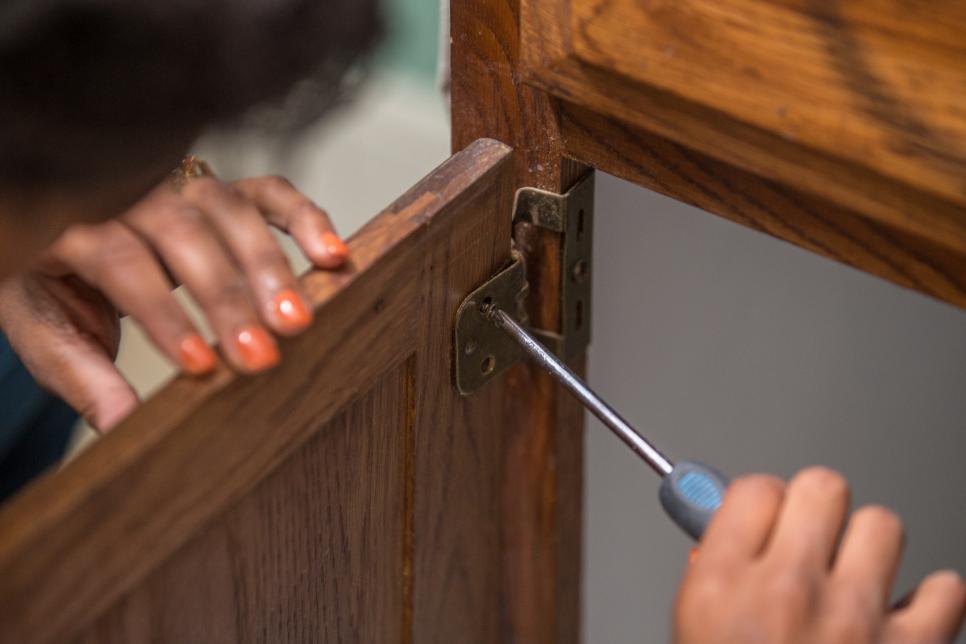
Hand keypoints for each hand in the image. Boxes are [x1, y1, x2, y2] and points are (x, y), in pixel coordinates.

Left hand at [0, 174, 348, 430]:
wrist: (61, 233)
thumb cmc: (58, 285)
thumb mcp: (49, 333)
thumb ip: (86, 378)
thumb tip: (124, 430)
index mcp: (75, 228)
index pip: (124, 265)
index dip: (163, 314)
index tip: (200, 364)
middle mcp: (133, 197)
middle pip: (185, 237)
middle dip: (228, 299)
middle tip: (262, 354)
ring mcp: (182, 186)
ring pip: (232, 212)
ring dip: (271, 266)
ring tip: (299, 318)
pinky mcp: (224, 189)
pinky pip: (269, 192)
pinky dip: (305, 219)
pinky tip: (332, 257)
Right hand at [675, 467, 964, 642]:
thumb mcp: (691, 629)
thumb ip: (711, 571)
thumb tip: (733, 524)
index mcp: (721, 586)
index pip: (754, 488)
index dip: (762, 502)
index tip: (766, 516)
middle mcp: (787, 592)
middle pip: (820, 485)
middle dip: (815, 507)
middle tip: (811, 538)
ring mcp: (853, 620)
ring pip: (882, 524)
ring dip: (869, 548)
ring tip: (855, 576)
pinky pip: (946, 589)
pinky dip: (931, 601)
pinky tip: (903, 614)